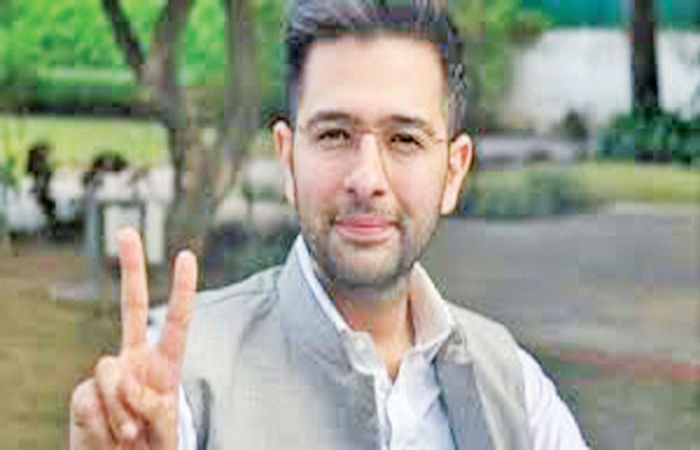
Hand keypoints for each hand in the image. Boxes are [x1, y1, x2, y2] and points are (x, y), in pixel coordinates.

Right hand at [70, 228, 197, 448]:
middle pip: (132, 307)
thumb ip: (152, 403)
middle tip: (127, 229)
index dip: (182, 290)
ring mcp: (107, 375)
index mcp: (164, 366)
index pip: (177, 322)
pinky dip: (102, 425)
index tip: (186, 255)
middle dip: (130, 268)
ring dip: (122, 411)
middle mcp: (135, 361)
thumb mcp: (165, 428)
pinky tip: (107, 436)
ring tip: (129, 436)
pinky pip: (90, 401)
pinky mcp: (83, 394)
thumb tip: (120, 377)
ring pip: (110, 373)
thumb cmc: (151, 448)